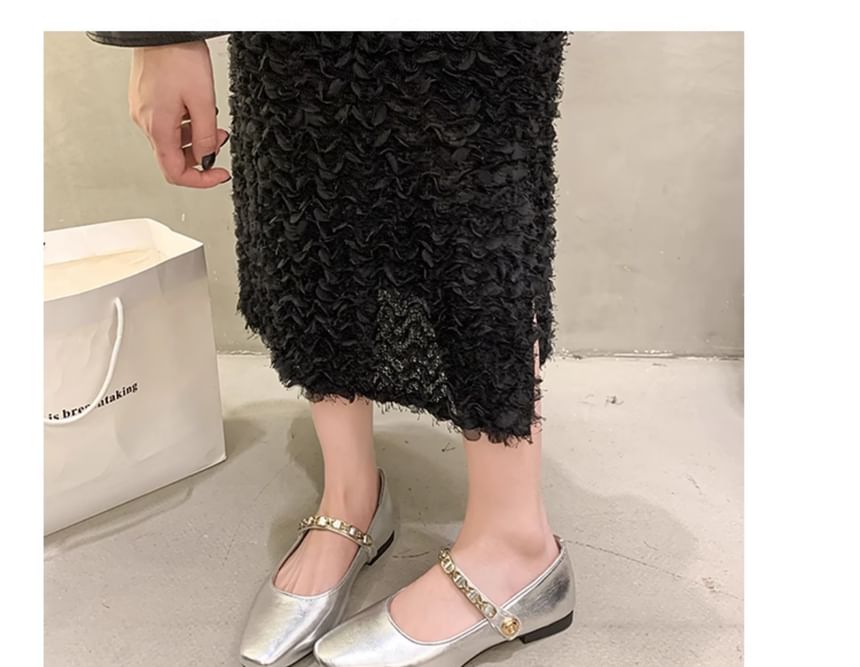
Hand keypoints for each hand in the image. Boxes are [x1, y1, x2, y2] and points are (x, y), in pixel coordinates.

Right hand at [128, 41, 229, 187]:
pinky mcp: (146, 100)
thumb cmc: (179, 57)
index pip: (174, 172)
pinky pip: (167, 123)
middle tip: (220, 138)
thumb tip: (207, 159)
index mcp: (158, 127)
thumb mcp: (203, 102)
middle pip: (175, 157)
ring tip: (212, 120)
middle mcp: (146, 122)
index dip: (200, 180)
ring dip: (196, 137)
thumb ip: (206, 137)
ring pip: (173, 140)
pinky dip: (186, 124)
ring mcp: (144, 111)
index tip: (218, 174)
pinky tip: (197, 109)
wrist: (162, 30)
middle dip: (202, 154)